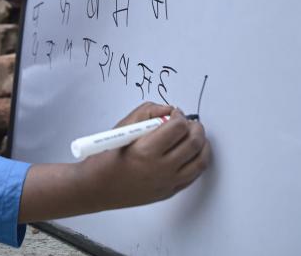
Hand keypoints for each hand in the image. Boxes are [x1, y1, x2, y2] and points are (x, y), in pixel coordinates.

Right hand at [79, 102, 210, 209]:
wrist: (97, 187)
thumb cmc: (106, 157)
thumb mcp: (122, 128)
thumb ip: (147, 112)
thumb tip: (169, 109)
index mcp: (146, 151)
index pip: (178, 127)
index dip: (179, 116)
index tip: (175, 113)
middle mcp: (160, 169)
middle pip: (193, 143)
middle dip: (195, 127)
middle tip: (189, 122)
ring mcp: (167, 183)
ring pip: (200, 161)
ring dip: (202, 144)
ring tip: (194, 136)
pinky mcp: (170, 192)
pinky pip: (195, 175)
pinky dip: (198, 161)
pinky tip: (192, 153)